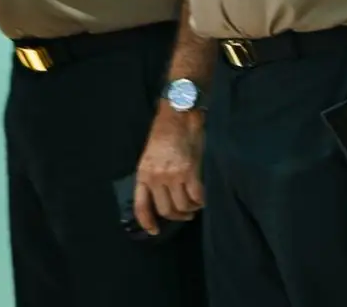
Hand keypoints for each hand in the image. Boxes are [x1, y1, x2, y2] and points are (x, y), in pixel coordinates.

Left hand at [133, 105, 203, 235]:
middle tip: (186, 215)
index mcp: (143, 175)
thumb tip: (163, 194)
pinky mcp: (190, 170)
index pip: (141, 207)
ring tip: (196, 206)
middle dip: (177, 216)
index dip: (148, 222)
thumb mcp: (150, 155)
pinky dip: (202, 200)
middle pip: (166, 209)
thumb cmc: (165, 132)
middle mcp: (156, 178)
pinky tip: (205, 199)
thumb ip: (153, 174)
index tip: (155, 231)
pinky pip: (197, 195)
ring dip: (191, 209)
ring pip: (182, 205)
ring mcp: (173, 175)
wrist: (178, 115)